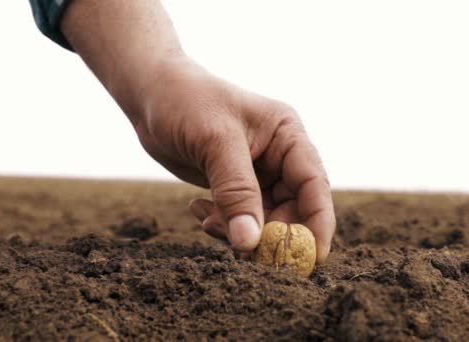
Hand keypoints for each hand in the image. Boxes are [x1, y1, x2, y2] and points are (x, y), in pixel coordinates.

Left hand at [135, 57, 335, 262]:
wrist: (150, 93)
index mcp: (287, 135)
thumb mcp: (215, 142)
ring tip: (208, 222)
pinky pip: (239, 217)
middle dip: (270, 233)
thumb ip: (236, 193)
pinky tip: (198, 210)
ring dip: (239, 230)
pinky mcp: (235, 185)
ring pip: (264, 218)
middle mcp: (279, 155)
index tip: (312, 257)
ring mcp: (258, 172)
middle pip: (293, 208)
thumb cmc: (186, 101)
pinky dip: (222, 223)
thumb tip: (250, 243)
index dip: (318, 223)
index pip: (314, 184)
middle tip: (243, 250)